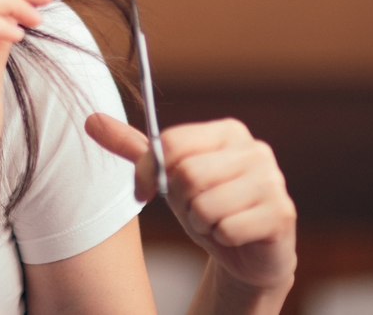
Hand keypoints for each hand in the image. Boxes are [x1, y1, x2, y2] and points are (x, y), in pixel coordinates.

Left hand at [85, 113, 296, 295]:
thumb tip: (90, 119)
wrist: (247, 253)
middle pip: (186, 175)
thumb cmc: (206, 207)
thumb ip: (133, 148)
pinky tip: (233, 235)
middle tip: (194, 211)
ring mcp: (273, 180)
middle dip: (180, 203)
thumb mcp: (167, 177)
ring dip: (200, 223)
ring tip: (214, 222)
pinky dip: (221, 239)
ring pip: (205, 205)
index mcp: (228, 132)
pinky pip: (227, 228)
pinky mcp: (282, 213)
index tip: (149, 190)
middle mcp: (255, 150)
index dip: (150, 172)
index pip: (171, 144)